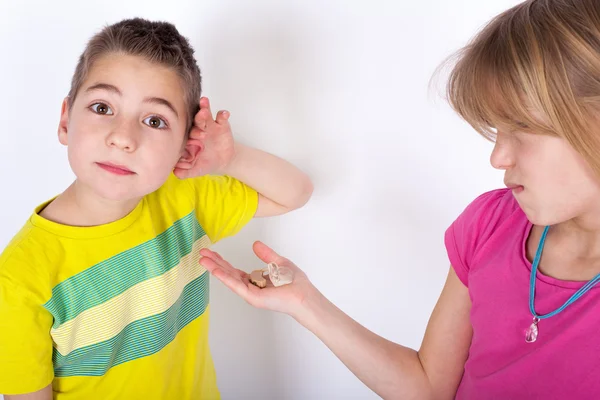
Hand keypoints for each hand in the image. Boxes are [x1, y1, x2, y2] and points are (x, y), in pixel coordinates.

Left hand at [174, 97, 235, 177]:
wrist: (223, 161)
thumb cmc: (205, 163)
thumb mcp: (196, 170)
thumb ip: (186, 172)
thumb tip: (175, 173)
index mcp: (189, 138)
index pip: (186, 133)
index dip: (188, 133)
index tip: (190, 135)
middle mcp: (197, 129)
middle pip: (195, 120)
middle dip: (198, 117)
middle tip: (201, 114)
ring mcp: (209, 125)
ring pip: (206, 115)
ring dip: (205, 108)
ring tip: (205, 103)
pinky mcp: (221, 124)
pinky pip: (222, 117)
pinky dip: (223, 114)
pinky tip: (224, 114)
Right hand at [199, 241, 318, 317]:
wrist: (304, 294)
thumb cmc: (295, 281)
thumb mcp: (278, 262)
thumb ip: (266, 254)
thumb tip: (255, 244)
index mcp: (255, 280)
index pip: (234, 270)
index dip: (222, 260)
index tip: (210, 251)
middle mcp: (250, 287)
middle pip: (228, 273)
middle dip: (214, 263)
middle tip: (201, 253)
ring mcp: (250, 293)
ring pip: (229, 279)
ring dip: (215, 269)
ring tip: (202, 259)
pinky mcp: (252, 297)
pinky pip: (237, 285)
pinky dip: (225, 277)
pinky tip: (215, 269)